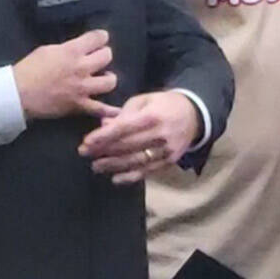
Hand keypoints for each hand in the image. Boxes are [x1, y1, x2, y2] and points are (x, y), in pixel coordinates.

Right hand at [13, 29, 119, 120]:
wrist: (17, 95)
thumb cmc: (28, 70)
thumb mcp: (47, 50)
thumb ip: (67, 48)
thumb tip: (79, 48)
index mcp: (72, 51)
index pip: (98, 37)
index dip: (100, 37)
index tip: (98, 40)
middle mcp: (81, 68)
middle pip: (107, 56)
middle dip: (104, 55)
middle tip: (97, 59)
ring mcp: (82, 88)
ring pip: (110, 81)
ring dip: (108, 78)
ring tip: (102, 79)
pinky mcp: (78, 105)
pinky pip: (100, 109)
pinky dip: (108, 111)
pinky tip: (115, 110)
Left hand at [77, 91, 199, 184]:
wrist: (195, 115)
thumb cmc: (165, 104)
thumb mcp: (145, 100)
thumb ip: (124, 113)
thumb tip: (103, 126)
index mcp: (153, 116)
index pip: (123, 128)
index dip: (103, 137)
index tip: (86, 142)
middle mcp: (160, 134)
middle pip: (126, 146)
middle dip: (103, 151)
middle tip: (84, 153)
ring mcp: (166, 150)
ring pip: (134, 161)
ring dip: (112, 166)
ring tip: (96, 166)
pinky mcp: (169, 161)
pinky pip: (147, 171)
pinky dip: (130, 177)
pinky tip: (115, 178)